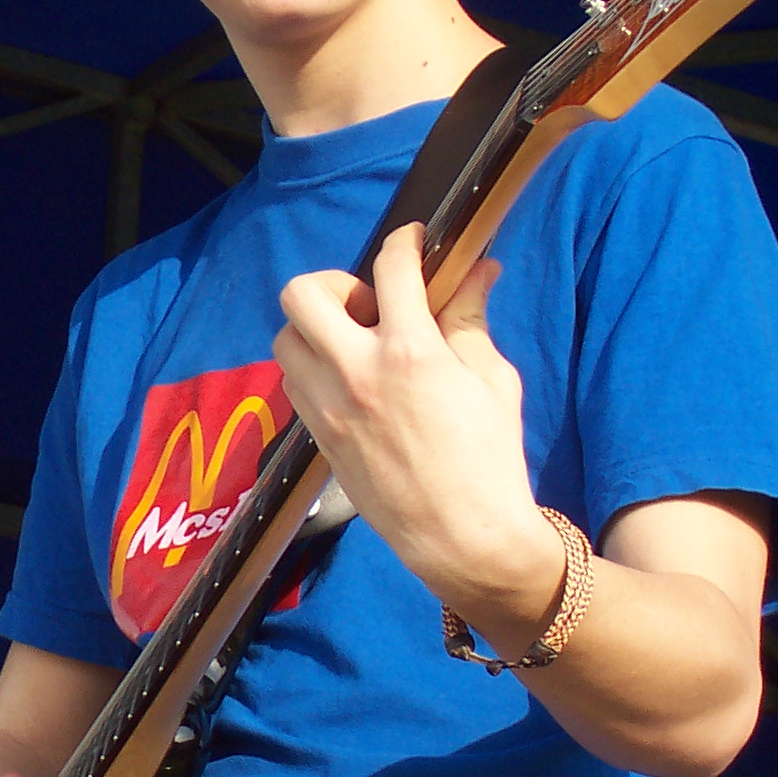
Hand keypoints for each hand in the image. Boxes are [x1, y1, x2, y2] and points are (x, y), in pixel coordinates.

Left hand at [272, 222, 560, 625]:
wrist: (459, 535)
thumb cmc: (489, 459)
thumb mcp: (491, 380)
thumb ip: (470, 319)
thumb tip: (478, 271)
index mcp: (409, 353)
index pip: (391, 269)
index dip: (403, 242)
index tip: (411, 241)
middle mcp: (355, 373)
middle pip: (300, 295)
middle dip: (332, 283)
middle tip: (369, 304)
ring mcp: (328, 406)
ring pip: (286, 339)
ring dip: (314, 328)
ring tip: (356, 344)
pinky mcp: (318, 436)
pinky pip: (294, 382)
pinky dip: (313, 367)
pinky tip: (350, 380)